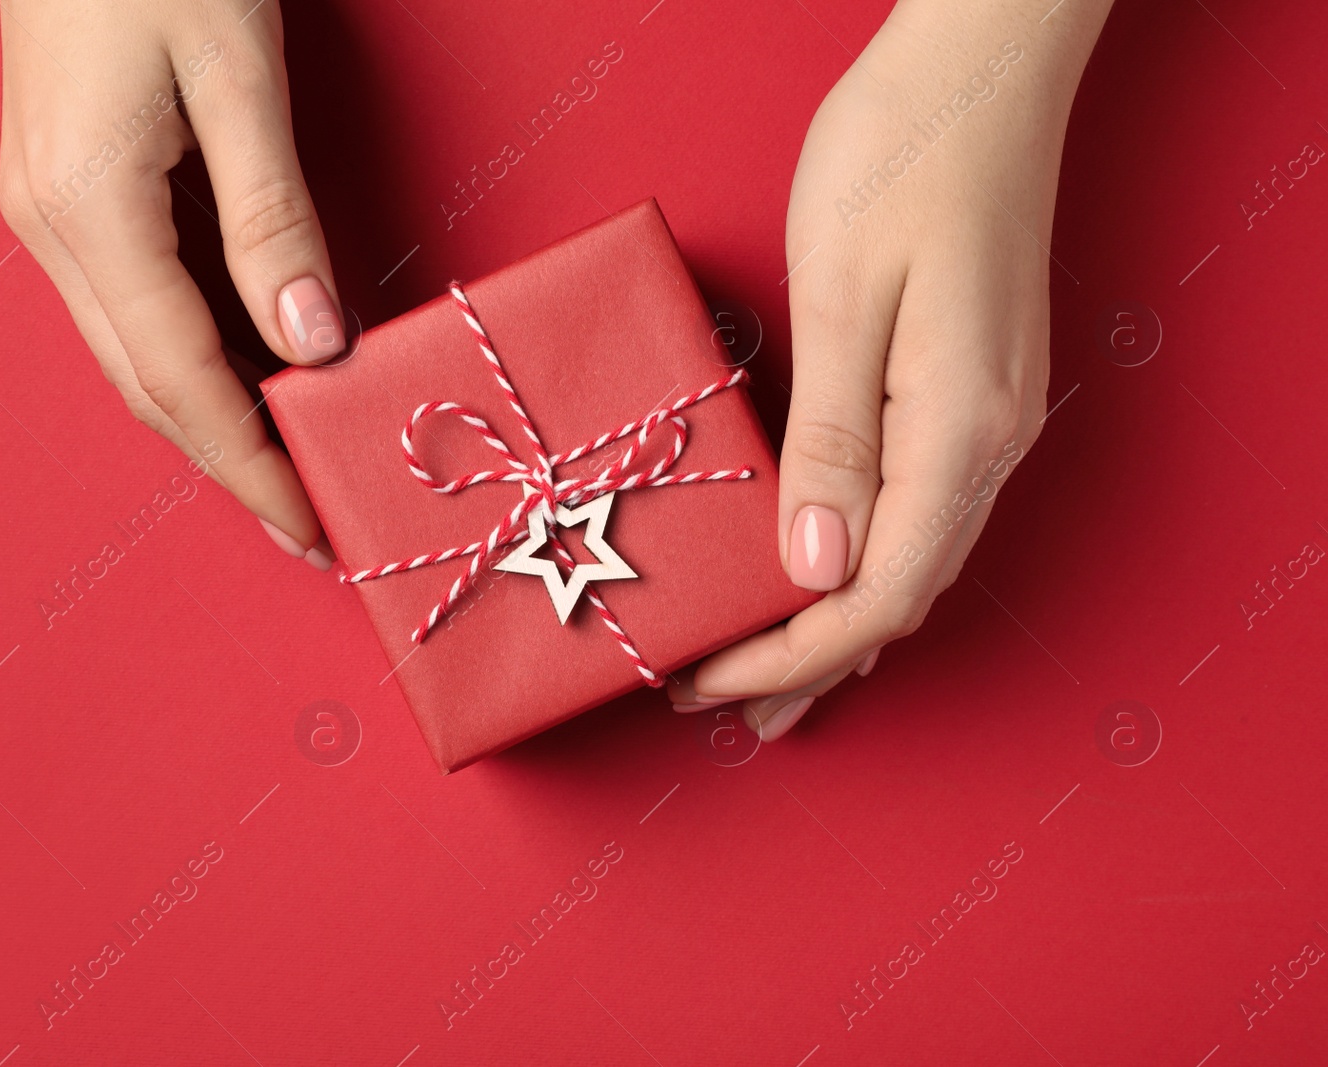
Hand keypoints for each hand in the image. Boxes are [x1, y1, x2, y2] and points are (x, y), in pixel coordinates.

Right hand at [0, 0, 338, 567]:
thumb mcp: (235, 75)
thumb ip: (272, 218)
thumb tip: (313, 342)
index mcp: (86, 206)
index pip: (181, 380)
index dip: (250, 462)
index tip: (310, 524)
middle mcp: (50, 226)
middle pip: (148, 386)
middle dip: (231, 463)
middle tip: (309, 522)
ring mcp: (46, 211)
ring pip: (135, 354)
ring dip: (211, 419)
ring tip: (288, 466)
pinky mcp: (64, 192)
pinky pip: (132, 307)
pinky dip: (192, 360)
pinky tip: (245, 380)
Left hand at [669, 0, 1113, 737]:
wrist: (979, 74)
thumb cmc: (902, 159)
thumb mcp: (845, 297)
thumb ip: (835, 442)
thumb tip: (813, 566)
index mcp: (958, 430)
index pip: (875, 595)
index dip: (792, 655)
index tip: (710, 681)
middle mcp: (988, 442)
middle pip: (901, 596)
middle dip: (810, 664)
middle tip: (729, 711)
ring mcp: (990, 420)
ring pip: (914, 563)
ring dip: (839, 629)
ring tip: (770, 681)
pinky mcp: (971, 394)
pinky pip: (920, 516)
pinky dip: (866, 570)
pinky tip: (828, 584)